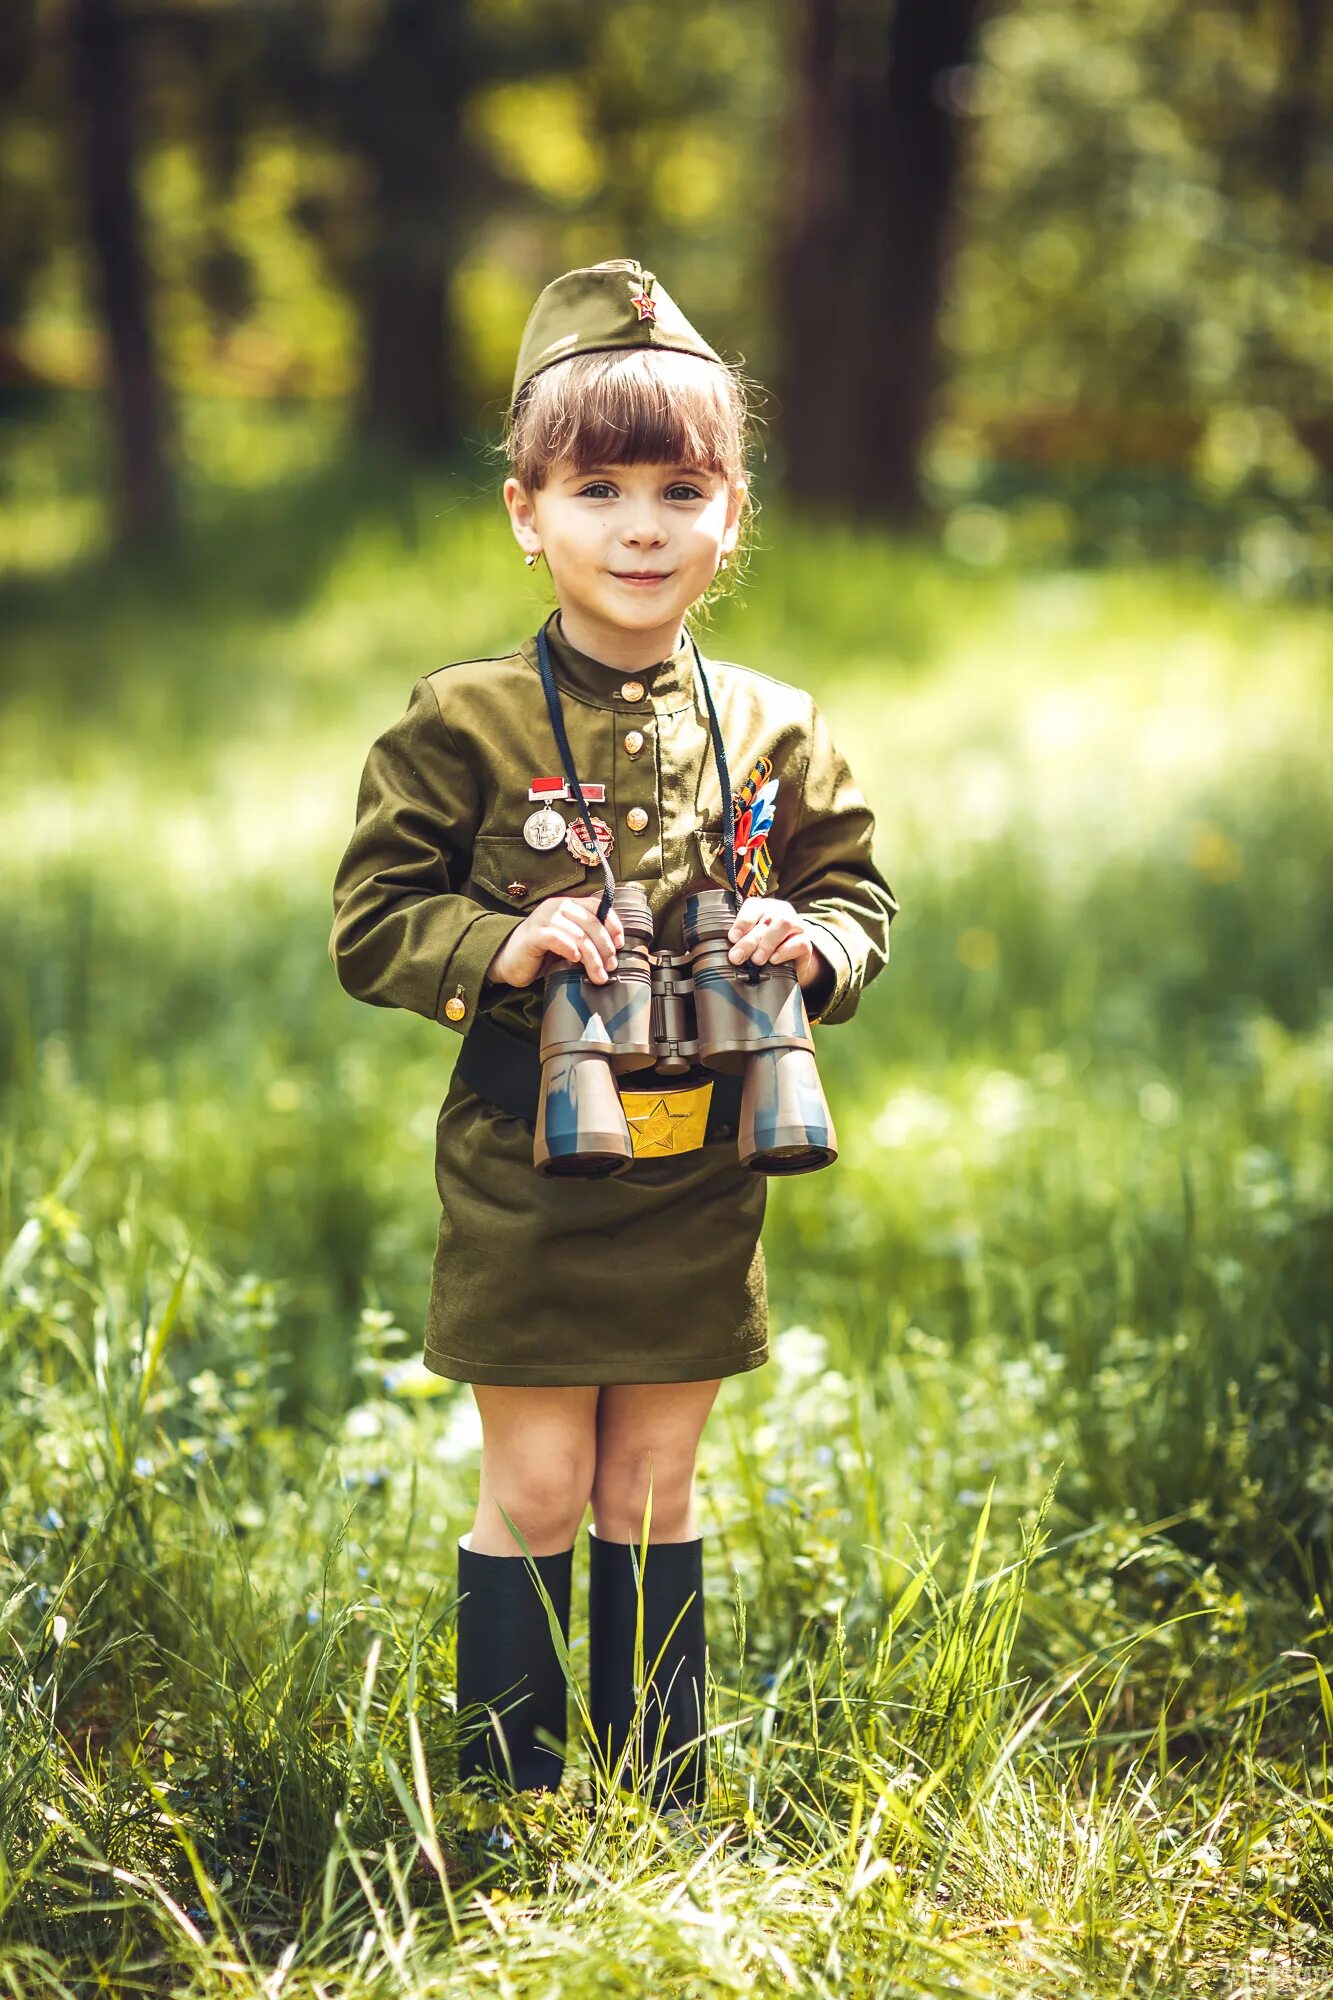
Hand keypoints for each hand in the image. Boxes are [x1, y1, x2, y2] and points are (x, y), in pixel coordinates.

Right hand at [486, 892, 625, 988]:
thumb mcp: (568, 941)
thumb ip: (586, 938)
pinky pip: (557, 939)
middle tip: (610, 966)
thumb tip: (613, 951)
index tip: (620, 944)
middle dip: (605, 947)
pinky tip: (574, 960)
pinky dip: (569, 949)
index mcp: (568, 905)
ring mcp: (544, 919)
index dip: (613, 924)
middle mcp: (557, 907)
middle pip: (591, 923)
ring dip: (592, 957)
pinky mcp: (533, 935)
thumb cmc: (542, 953)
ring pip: (578, 934)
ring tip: (598, 975)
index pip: (597, 907)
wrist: (509, 960)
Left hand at [726, 897, 826, 989]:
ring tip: (757, 960)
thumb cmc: (764, 949)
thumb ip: (740, 941)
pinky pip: (798, 942)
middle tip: (737, 957)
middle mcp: (780, 912)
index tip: (732, 938)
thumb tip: (731, 954)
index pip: (752, 908)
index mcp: (763, 908)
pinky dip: (784, 951)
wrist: (789, 963)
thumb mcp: (750, 942)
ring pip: (783, 924)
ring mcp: (795, 925)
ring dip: (767, 943)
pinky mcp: (806, 941)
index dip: (742, 922)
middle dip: (748, 940)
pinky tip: (774, 960)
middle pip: (765, 920)